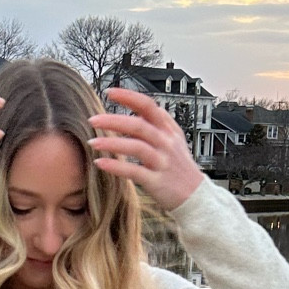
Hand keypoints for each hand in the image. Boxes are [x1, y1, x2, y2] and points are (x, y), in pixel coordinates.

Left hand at [88, 89, 203, 212]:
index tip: (110, 92)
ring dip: (112, 143)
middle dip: (114, 121)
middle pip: (139, 125)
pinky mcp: (157, 182)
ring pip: (137, 147)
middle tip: (93, 120)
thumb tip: (137, 109)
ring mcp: (162, 162)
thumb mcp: (174, 140)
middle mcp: (166, 143)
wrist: (196, 196)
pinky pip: (134, 171)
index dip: (129, 97)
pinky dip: (116, 167)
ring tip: (93, 142)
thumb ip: (157, 124)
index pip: (149, 106)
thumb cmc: (180, 167)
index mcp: (168, 130)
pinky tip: (100, 163)